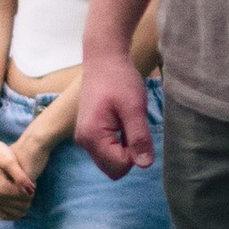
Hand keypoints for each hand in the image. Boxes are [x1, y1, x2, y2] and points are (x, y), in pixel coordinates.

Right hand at [0, 131, 37, 220]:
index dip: (32, 190)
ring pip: (12, 214)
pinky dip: (12, 214)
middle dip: (28, 199)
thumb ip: (20, 176)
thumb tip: (31, 190)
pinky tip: (19, 207)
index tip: (33, 181)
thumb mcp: (10, 160)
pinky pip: (2, 215)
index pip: (24, 198)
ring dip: (22, 208)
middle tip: (29, 187)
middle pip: (19, 207)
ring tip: (25, 194)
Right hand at [77, 47, 153, 178]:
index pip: (119, 167)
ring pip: (110, 161)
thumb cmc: (119, 80)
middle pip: (112, 169)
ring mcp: (84, 138)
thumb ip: (139, 138)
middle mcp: (83, 141)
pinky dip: (118, 142)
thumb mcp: (134, 108)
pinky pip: (106, 151)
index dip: (135, 154)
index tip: (137, 129)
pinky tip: (121, 122)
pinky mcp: (88, 133)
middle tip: (133, 126)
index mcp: (92, 136)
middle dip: (128, 154)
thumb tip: (144, 165)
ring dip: (123, 148)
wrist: (103, 59)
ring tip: (126, 121)